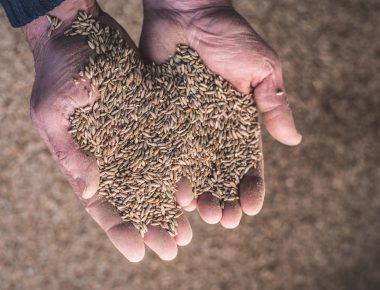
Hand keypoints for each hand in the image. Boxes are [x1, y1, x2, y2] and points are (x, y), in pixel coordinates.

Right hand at [24, 0, 191, 261]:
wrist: (79, 30)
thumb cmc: (59, 68)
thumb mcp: (53, 109)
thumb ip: (69, 151)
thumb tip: (91, 191)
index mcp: (83, 159)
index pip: (101, 204)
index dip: (120, 230)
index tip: (140, 253)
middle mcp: (111, 153)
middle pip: (134, 197)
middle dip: (153, 223)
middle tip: (175, 246)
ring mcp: (133, 136)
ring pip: (156, 177)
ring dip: (172, 202)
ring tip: (191, 225)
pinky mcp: (150, 117)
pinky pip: (169, 146)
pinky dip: (180, 167)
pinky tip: (195, 184)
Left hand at [140, 0, 301, 227]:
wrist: (186, 11)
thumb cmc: (229, 35)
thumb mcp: (261, 68)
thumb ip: (274, 104)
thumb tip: (293, 140)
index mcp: (238, 121)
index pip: (247, 161)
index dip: (250, 186)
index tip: (250, 207)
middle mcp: (211, 129)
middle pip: (218, 173)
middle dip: (222, 198)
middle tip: (222, 219)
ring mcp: (184, 125)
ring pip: (191, 168)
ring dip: (197, 193)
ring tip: (198, 211)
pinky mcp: (159, 117)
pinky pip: (164, 150)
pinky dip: (168, 171)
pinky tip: (170, 191)